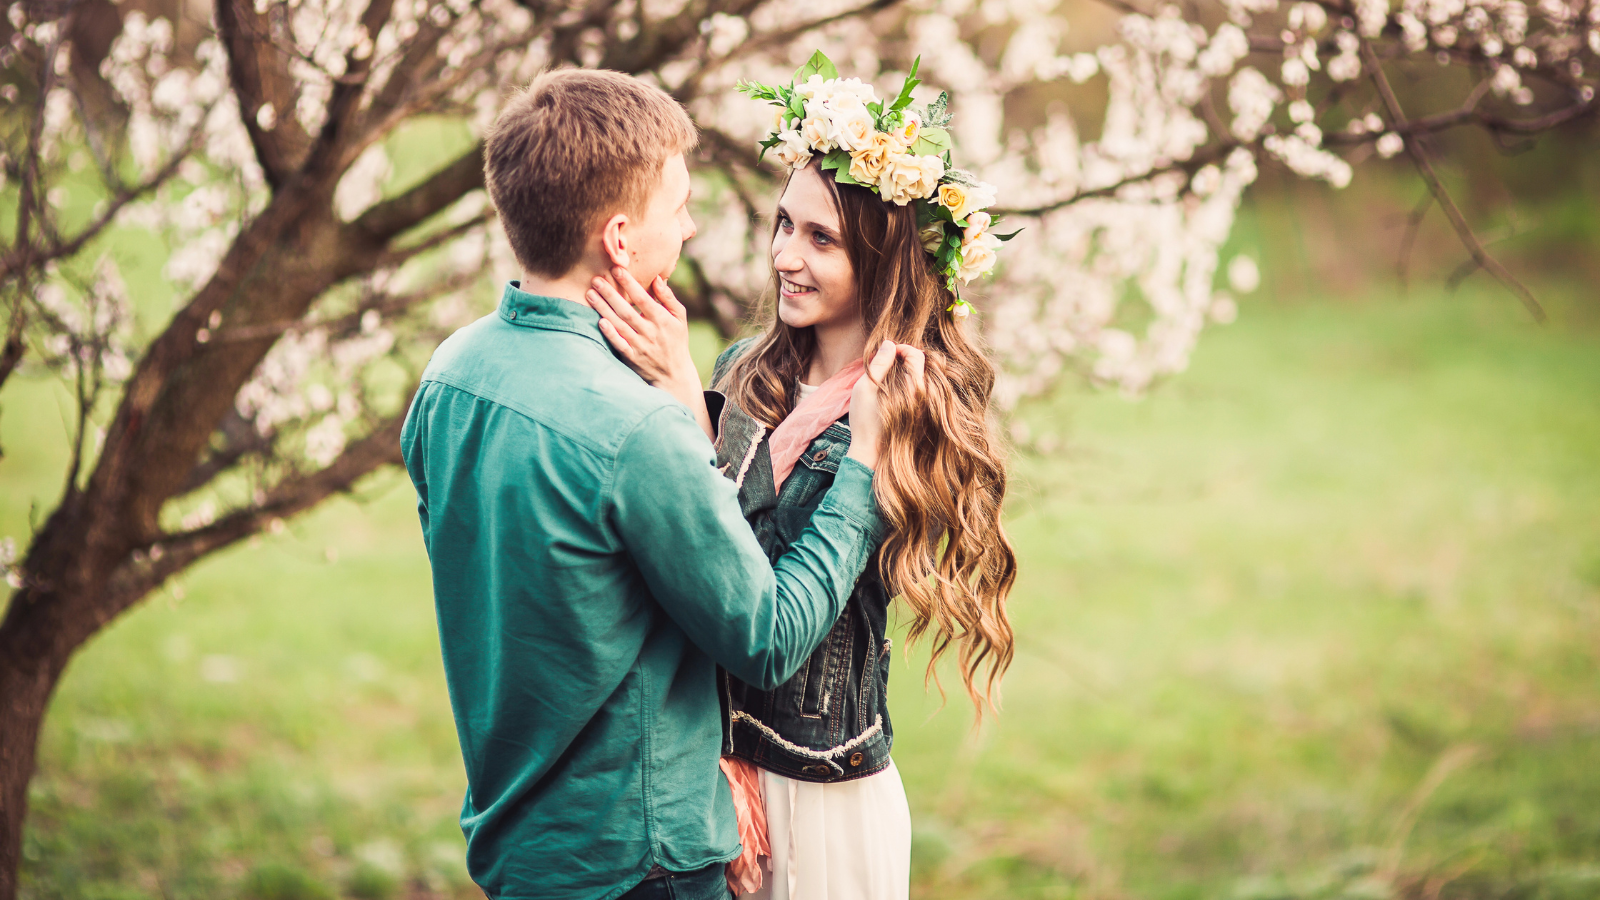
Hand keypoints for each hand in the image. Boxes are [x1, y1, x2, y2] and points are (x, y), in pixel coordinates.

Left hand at [587, 268, 713, 438]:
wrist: (674, 374)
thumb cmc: (676, 341)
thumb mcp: (679, 318)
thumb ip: (668, 298)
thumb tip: (657, 278)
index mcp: (662, 319)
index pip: (643, 298)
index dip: (629, 283)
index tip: (616, 269)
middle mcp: (650, 332)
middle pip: (626, 310)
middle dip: (610, 294)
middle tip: (596, 279)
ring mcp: (640, 346)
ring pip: (620, 325)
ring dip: (604, 309)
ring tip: (590, 294)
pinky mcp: (631, 358)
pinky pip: (619, 344)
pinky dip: (610, 334)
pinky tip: (599, 321)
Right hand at [846, 340, 926, 470]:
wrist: (871, 451)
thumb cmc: (864, 419)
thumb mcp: (866, 387)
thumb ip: (879, 364)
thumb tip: (889, 344)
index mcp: (913, 387)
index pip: (917, 356)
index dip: (902, 348)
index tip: (888, 352)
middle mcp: (923, 396)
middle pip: (922, 365)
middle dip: (905, 358)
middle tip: (888, 360)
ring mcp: (923, 406)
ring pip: (921, 378)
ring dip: (907, 370)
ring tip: (889, 373)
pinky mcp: (920, 414)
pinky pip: (919, 391)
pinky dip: (908, 384)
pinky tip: (893, 389)